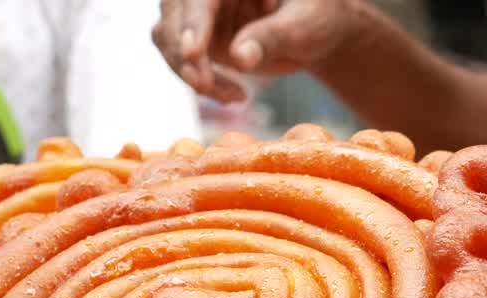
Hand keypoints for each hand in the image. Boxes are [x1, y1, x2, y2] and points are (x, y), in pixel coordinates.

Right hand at [153, 0, 356, 102]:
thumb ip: (273, 36)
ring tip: (232, 96)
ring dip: (189, 72)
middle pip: (174, 14)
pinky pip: (182, 60)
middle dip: (183, 53)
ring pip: (168, 38)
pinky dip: (201, 82)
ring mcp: (199, 12)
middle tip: (203, 86)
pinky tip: (235, 96)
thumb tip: (240, 59)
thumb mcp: (304, 25)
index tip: (193, 54)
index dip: (193, 22)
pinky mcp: (198, 37)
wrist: (318, 31)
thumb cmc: (316, 17)